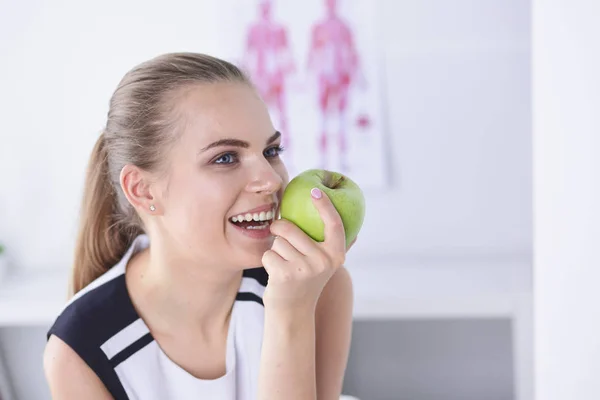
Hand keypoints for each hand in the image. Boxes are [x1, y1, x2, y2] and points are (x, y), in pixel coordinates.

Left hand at [262, 188, 353, 312]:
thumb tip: (356, 231)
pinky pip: (268, 254)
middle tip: (279, 234)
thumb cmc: (307, 281)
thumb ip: (334, 247)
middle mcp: (323, 261)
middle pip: (292, 229)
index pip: (334, 224)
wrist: (293, 312)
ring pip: (278, 242)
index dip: (325, 206)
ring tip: (284, 264)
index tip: (315, 191)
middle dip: (280, 230)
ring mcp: (304, 268)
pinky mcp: (285, 274)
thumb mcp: (325, 265)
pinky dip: (268, 261)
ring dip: (275, 250)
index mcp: (336, 255)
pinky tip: (276, 273)